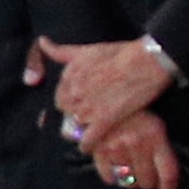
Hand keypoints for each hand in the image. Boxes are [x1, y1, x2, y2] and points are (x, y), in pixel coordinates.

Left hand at [42, 34, 176, 136]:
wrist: (145, 63)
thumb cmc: (121, 53)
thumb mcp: (87, 49)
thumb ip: (61, 51)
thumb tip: (42, 42)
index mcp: (68, 77)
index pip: (60, 96)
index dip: (70, 100)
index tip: (79, 101)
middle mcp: (73, 93)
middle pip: (66, 111)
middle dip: (75, 112)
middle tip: (88, 113)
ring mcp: (87, 108)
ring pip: (75, 126)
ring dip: (81, 128)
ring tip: (92, 127)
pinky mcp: (104, 121)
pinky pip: (88, 139)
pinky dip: (87, 144)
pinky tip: (88, 147)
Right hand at [81, 106, 181, 188]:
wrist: (104, 95)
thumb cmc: (132, 111)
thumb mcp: (153, 124)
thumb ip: (160, 147)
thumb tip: (164, 175)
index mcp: (155, 136)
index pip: (167, 172)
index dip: (168, 186)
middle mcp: (137, 144)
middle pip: (147, 180)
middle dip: (148, 184)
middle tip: (147, 182)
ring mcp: (116, 147)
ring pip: (128, 180)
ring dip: (131, 182)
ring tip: (132, 178)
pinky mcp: (98, 149)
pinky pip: (108, 175)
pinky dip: (112, 178)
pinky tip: (115, 175)